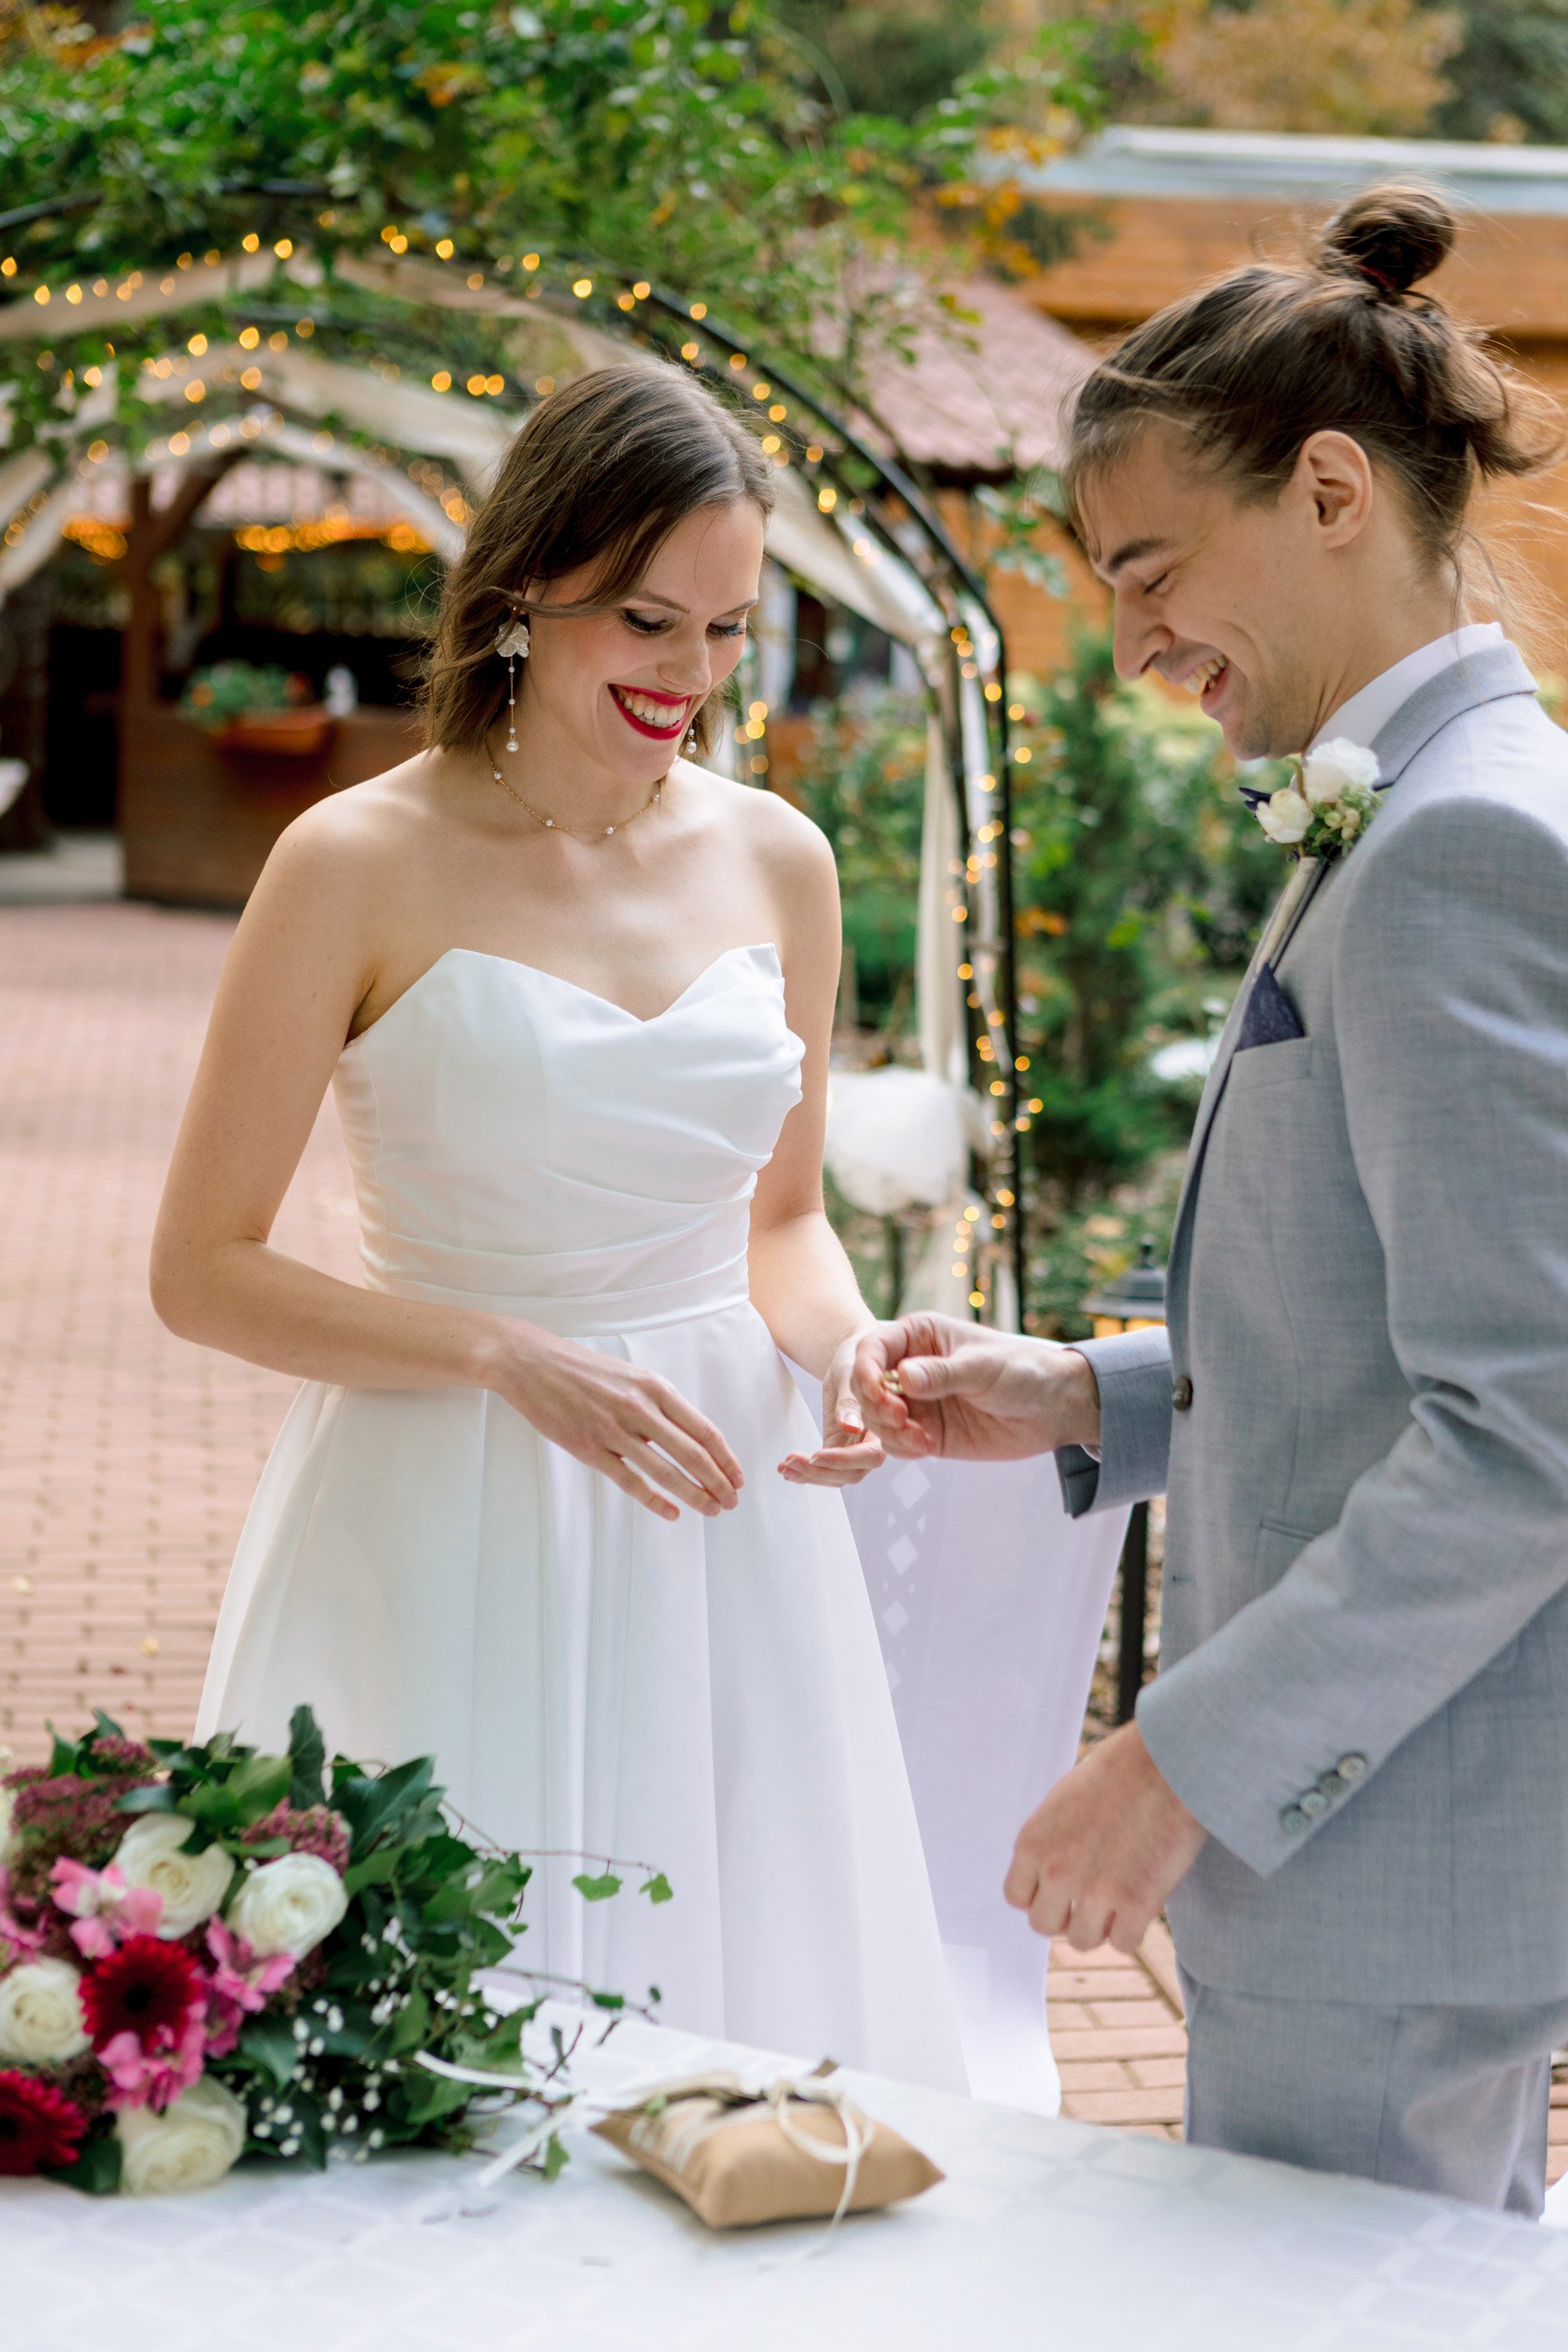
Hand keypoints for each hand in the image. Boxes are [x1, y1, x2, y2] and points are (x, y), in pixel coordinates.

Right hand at [487, 1324, 743, 1523]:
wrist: (532, 1363)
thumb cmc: (583, 1369)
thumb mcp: (630, 1376)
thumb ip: (659, 1403)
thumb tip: (688, 1434)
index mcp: (655, 1388)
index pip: (703, 1429)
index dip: (726, 1457)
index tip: (738, 1478)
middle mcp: (640, 1409)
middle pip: (692, 1453)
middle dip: (718, 1482)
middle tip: (732, 1503)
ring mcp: (615, 1430)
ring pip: (666, 1471)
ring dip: (693, 1494)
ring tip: (711, 1511)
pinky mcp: (589, 1448)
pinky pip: (629, 1480)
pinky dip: (654, 1500)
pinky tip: (671, 1513)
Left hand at [779, 1333, 885, 1487]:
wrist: (853, 1360)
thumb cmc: (857, 1361)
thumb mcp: (851, 1374)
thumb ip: (850, 1402)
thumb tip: (850, 1427)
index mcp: (885, 1427)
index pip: (870, 1456)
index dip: (844, 1460)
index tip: (817, 1455)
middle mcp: (872, 1443)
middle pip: (852, 1473)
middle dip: (821, 1473)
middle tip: (792, 1462)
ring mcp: (854, 1448)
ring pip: (836, 1476)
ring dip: (809, 1476)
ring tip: (783, 1468)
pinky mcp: (838, 1447)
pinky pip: (825, 1468)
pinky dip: (806, 1471)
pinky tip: (787, 1469)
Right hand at [851, 1314, 1100, 1460]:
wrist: (1052, 1408)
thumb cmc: (1022, 1370)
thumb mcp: (983, 1367)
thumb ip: (943, 1373)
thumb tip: (903, 1376)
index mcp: (919, 1336)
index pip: (873, 1348)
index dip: (866, 1370)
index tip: (877, 1392)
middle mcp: (910, 1367)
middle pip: (866, 1387)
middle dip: (876, 1405)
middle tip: (901, 1418)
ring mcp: (917, 1402)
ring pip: (877, 1418)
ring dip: (889, 1431)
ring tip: (920, 1438)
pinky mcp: (925, 1432)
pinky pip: (895, 1442)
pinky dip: (901, 1447)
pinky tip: (927, 1447)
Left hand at [1004, 1723, 1206, 1953]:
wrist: (1169, 1763)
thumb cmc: (1122, 1770)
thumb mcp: (1065, 1799)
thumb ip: (1052, 1840)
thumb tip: (1050, 1874)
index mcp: (1033, 1842)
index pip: (1017, 1897)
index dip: (1040, 1895)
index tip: (1059, 1889)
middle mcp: (1057, 1872)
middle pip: (1044, 1925)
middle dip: (1065, 1914)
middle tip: (1089, 1897)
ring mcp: (1096, 1892)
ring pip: (1082, 1940)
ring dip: (1099, 1925)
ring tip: (1117, 1899)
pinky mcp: (1137, 1904)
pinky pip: (1123, 1943)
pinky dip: (1131, 1930)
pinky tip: (1140, 1904)